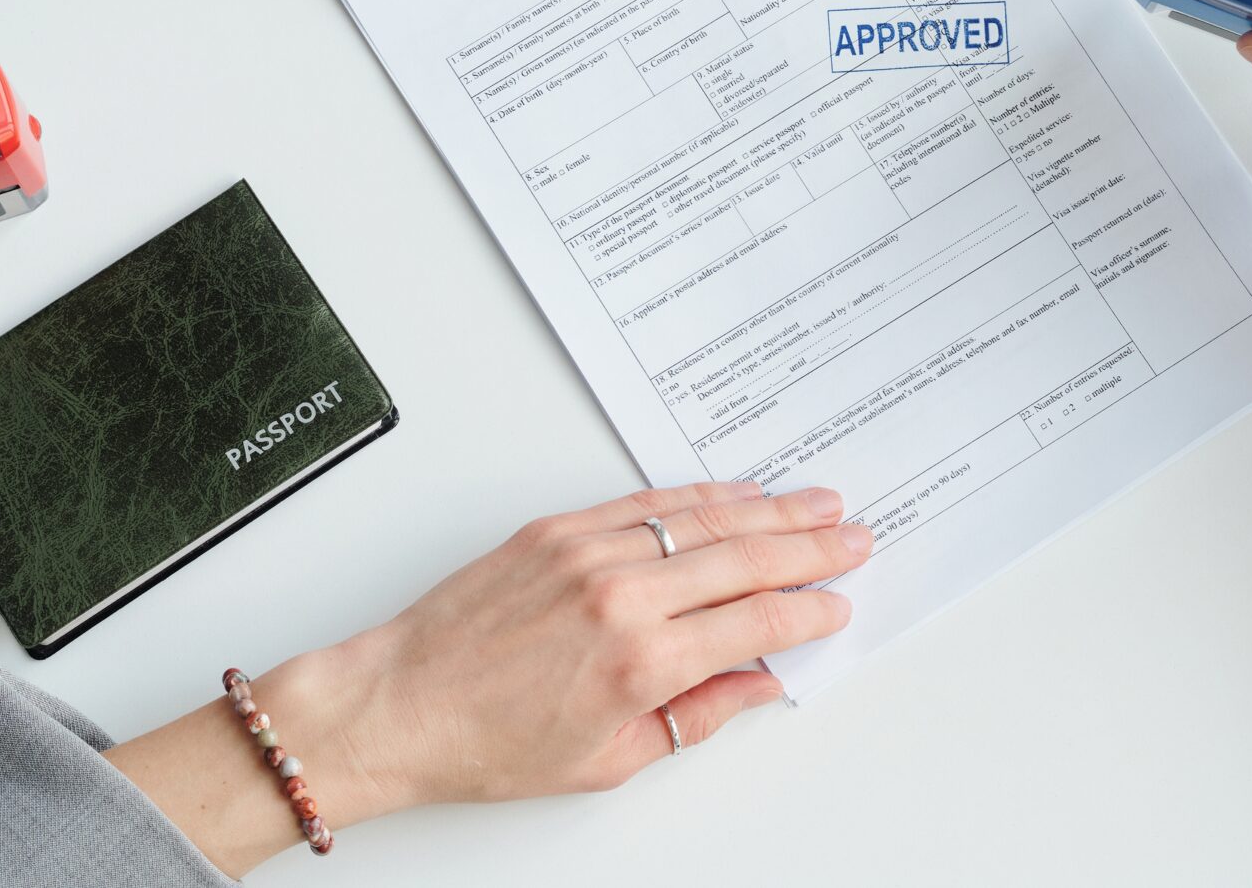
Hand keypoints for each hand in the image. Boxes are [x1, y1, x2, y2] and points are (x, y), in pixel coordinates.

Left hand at [106, 481, 864, 872]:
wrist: (397, 705)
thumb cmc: (487, 743)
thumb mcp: (609, 757)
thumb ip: (696, 714)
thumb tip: (757, 686)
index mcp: (641, 663)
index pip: (754, 625)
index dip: (807, 611)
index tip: (838, 602)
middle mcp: (621, 597)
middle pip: (744, 559)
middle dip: (809, 547)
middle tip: (854, 537)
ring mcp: (587, 553)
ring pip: (702, 519)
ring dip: (768, 509)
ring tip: (815, 502)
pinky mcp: (555, 529)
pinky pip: (644, 502)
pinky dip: (697, 495)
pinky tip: (732, 493)